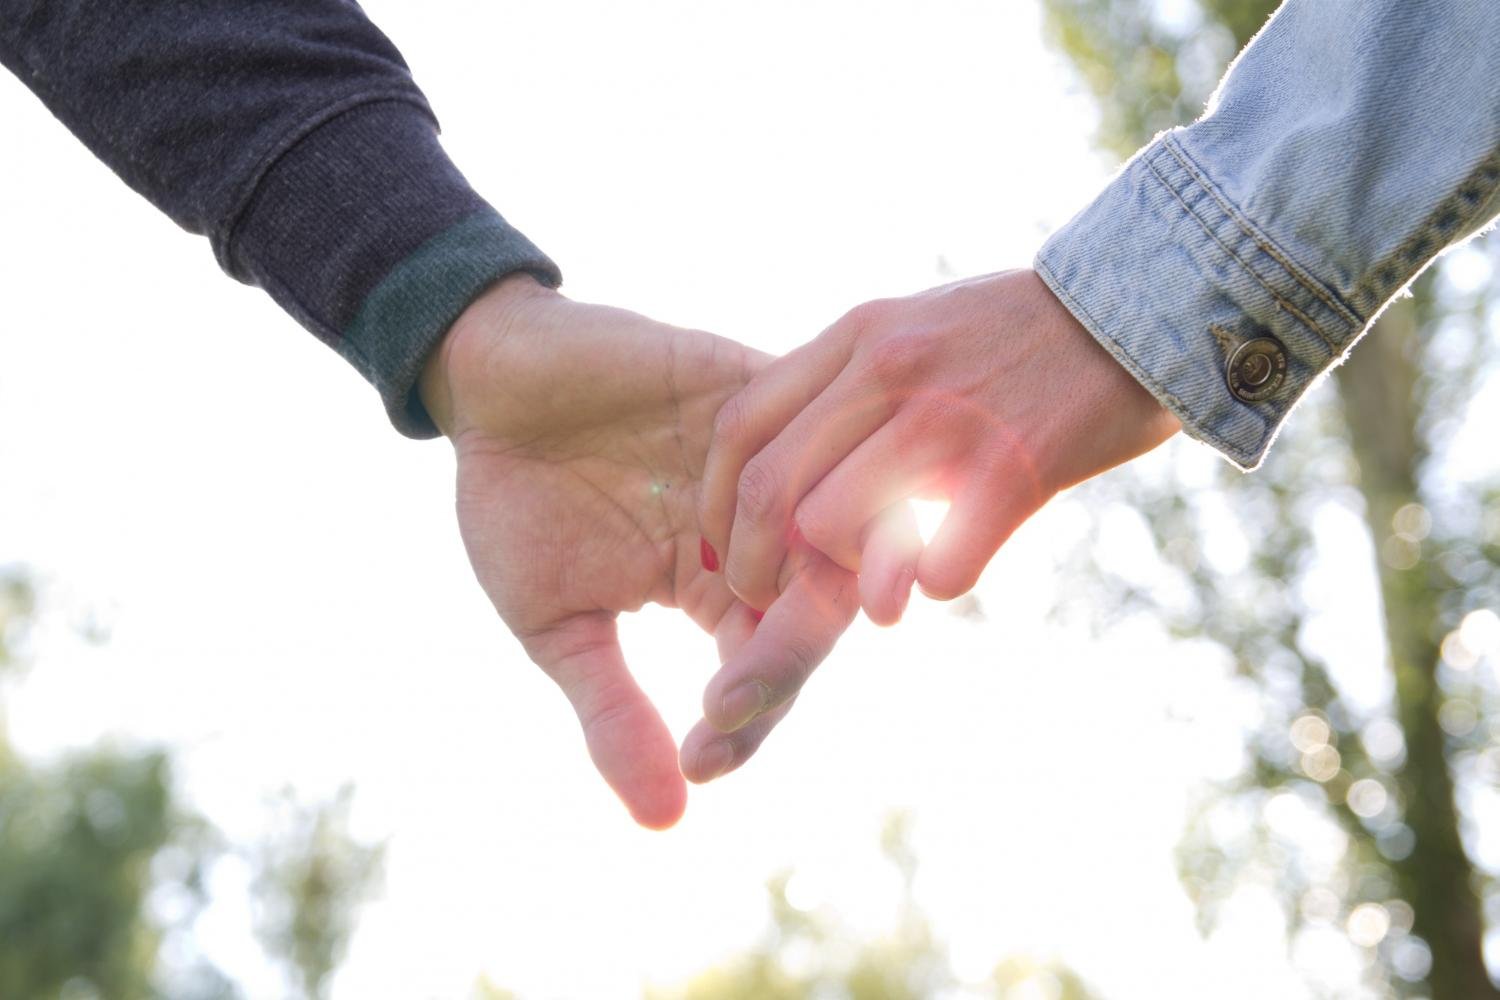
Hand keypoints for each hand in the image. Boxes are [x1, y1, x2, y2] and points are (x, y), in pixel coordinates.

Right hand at [420, 275, 862, 828]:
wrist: (488, 388)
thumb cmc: (519, 505)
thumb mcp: (559, 626)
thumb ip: (616, 713)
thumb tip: (665, 824)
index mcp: (724, 588)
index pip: (769, 664)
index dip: (749, 716)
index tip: (703, 758)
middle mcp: (761, 530)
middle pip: (816, 604)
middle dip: (782, 660)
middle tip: (732, 701)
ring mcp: (766, 458)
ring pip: (824, 524)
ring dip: (795, 577)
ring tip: (754, 621)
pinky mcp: (753, 383)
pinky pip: (801, 432)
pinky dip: (784, 478)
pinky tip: (769, 514)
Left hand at [698, 268, 1180, 615]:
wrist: (1140, 313)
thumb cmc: (1017, 335)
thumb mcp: (914, 328)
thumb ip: (848, 385)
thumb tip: (790, 470)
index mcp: (857, 336)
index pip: (740, 422)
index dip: (716, 499)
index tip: (725, 544)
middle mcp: (886, 369)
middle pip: (767, 484)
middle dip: (752, 561)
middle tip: (767, 602)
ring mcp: (947, 417)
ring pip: (829, 525)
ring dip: (837, 581)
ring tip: (869, 598)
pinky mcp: (1014, 467)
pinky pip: (938, 564)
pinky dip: (930, 589)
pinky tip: (943, 582)